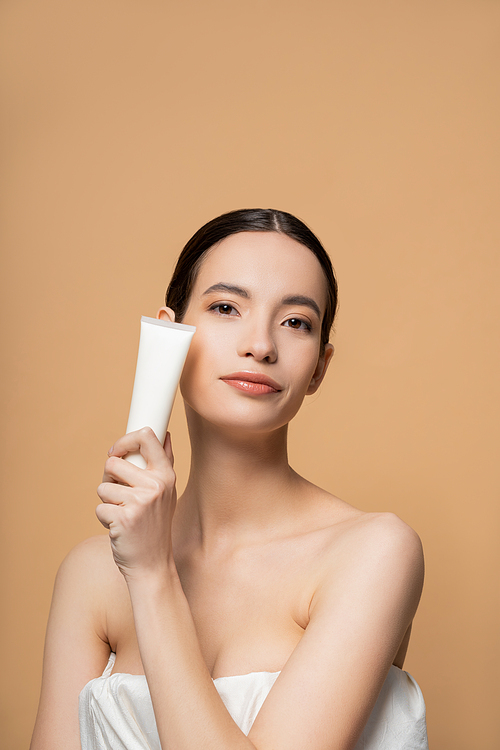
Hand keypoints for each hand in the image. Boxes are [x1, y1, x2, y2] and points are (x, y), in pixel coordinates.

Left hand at [96, 427, 176, 581]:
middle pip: (113, 462)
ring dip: (107, 501)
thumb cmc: (156, 525)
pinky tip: (119, 528)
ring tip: (123, 514)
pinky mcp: (123, 518)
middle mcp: (156, 485)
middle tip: (120, 495)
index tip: (118, 452)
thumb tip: (163, 434)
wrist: (153, 564)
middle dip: (109, 479)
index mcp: (166, 475)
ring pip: (103, 487)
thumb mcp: (167, 492)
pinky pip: (99, 507)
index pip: (147, 437)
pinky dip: (104, 518)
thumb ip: (164, 463)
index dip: (125, 440)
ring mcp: (140, 502)